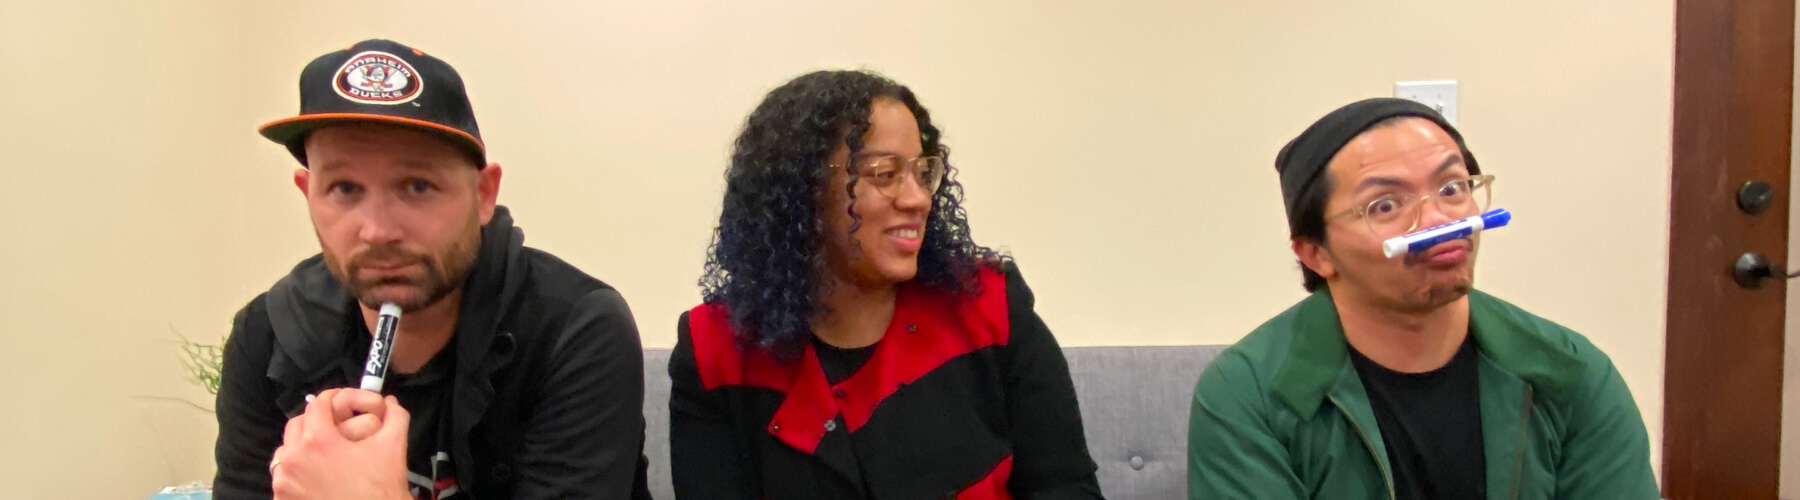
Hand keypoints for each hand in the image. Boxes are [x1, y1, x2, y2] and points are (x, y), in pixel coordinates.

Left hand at [270, 389, 411, 499]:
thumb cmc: (382, 488)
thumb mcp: (393, 447)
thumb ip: (395, 417)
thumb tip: (391, 402)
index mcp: (317, 441)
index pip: (318, 405)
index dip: (333, 397)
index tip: (342, 400)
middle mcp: (293, 459)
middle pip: (296, 425)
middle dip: (315, 420)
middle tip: (334, 425)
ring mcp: (284, 483)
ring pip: (285, 452)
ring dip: (301, 447)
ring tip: (323, 453)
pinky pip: (283, 479)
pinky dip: (296, 473)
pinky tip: (315, 477)